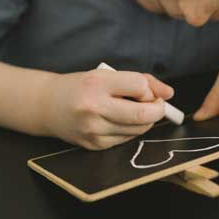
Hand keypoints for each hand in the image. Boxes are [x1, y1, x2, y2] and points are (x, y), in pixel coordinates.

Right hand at [41, 69, 173, 149]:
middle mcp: (94, 108)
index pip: (139, 86)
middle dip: (157, 110)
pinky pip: (126, 140)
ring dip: (144, 121)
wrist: (48, 105)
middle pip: (142, 115)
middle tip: (156, 105)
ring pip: (138, 130)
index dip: (148, 90)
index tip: (145, 90)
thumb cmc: (81, 86)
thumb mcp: (106, 74)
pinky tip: (119, 121)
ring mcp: (93, 130)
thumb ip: (140, 80)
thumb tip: (169, 93)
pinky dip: (130, 130)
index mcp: (97, 84)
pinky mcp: (94, 145)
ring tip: (134, 111)